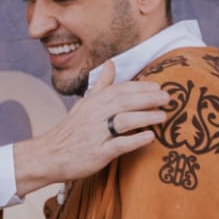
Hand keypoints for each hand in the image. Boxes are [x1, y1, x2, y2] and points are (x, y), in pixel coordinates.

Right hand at [11, 61, 167, 194]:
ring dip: (145, 117)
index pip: (120, 90)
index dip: (141, 87)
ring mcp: (96, 134)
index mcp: (93, 102)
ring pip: (124, 121)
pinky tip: (150, 137)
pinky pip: (118, 145)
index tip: (159, 87)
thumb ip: (101, 84)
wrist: (49, 155)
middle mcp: (94, 115)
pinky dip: (135, 140)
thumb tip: (110, 63)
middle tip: (168, 98)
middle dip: (148, 99)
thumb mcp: (84, 104)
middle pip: (125, 102)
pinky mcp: (97, 153)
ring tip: (163, 117)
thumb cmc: (71, 130)